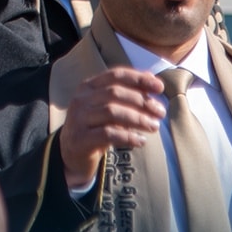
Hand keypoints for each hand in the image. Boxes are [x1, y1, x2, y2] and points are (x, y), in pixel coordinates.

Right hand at [58, 67, 167, 190]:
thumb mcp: (109, 108)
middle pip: (115, 93)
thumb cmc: (95, 128)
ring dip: (138, 118)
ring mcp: (78, 119)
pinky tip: (141, 141)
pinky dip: (128, 136)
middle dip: (142, 101)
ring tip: (154, 126)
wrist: (71, 155)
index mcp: (88, 87)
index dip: (139, 79)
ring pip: (112, 112)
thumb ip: (127, 95)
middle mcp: (81, 99)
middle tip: (160, 112)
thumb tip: (153, 81)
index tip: (159, 87)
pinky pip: (108, 134)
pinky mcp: (80, 139)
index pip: (115, 75)